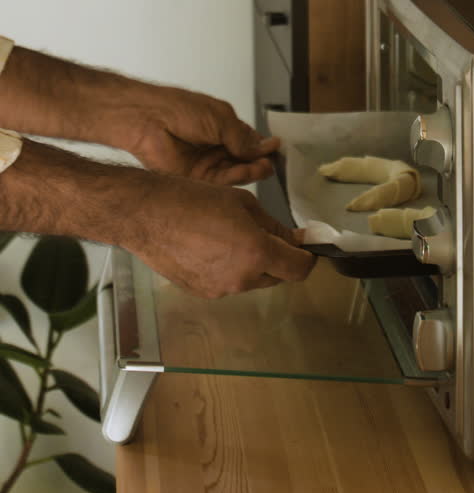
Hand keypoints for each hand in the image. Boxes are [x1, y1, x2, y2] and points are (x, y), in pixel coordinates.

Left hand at [122, 85, 280, 184]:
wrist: (149, 120)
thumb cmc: (178, 109)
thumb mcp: (221, 119)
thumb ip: (243, 138)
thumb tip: (265, 147)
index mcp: (222, 127)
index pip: (250, 141)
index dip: (263, 146)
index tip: (276, 149)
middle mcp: (215, 146)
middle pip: (245, 160)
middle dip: (259, 161)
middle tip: (271, 162)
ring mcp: (206, 162)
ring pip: (235, 172)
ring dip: (251, 170)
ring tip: (263, 167)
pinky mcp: (197, 178)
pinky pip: (221, 181)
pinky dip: (236, 177)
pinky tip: (246, 172)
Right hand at [125, 176, 313, 297]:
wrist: (146, 215)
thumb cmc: (192, 200)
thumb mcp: (242, 202)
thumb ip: (273, 226)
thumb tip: (296, 239)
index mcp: (256, 253)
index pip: (299, 270)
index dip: (307, 258)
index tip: (306, 247)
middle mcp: (241, 278)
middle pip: (276, 277)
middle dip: (278, 258)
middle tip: (265, 234)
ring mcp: (220, 290)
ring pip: (251, 280)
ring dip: (252, 264)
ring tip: (230, 236)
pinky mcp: (202, 293)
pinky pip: (228, 283)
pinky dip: (229, 269)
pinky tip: (211, 247)